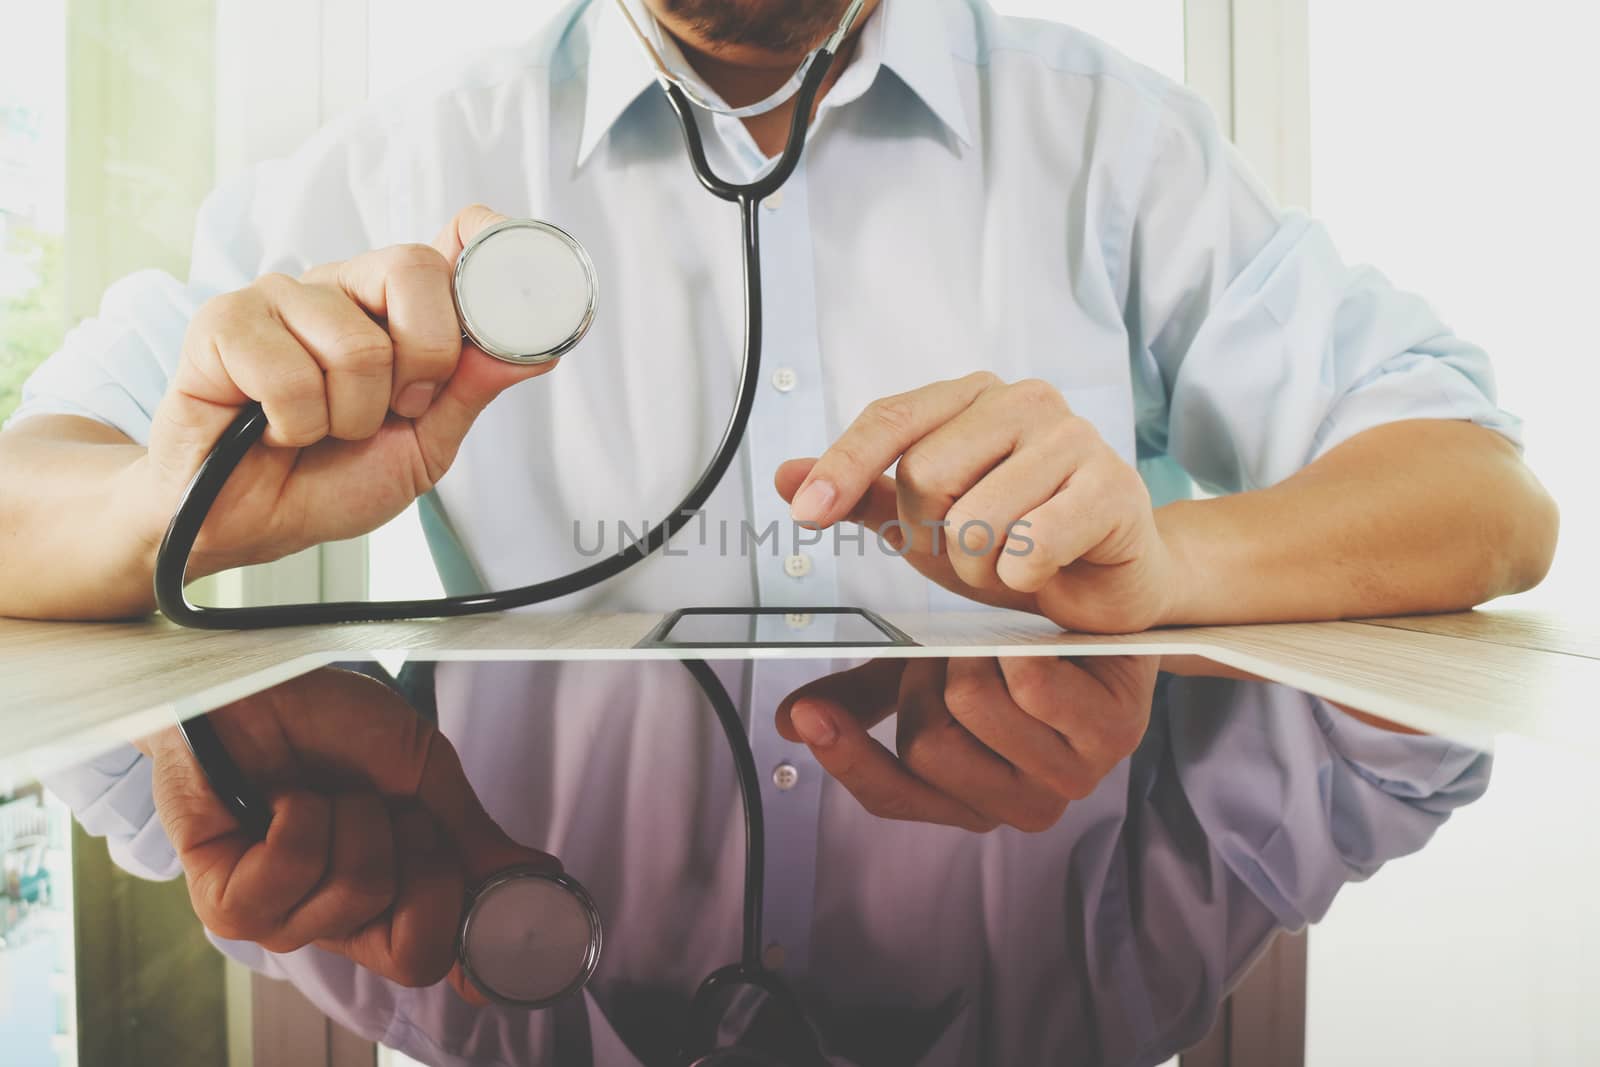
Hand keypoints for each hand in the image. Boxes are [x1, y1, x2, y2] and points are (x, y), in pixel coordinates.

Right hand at [139, 204, 556, 575]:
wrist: (251, 523)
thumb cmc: (331, 477)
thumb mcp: (426, 444)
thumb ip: (472, 389)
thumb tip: (537, 349)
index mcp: (396, 306)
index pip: (455, 238)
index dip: (491, 243)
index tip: (518, 288)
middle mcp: (343, 286)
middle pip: (414, 269)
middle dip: (422, 362)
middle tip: (395, 408)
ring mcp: (281, 296)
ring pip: (356, 344)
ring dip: (349, 416)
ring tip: (321, 427)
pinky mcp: (222, 322)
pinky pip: (288, 373)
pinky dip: (294, 424)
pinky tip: (273, 426)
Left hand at [139, 668, 557, 1003]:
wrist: (259, 680)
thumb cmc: (332, 723)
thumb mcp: (423, 771)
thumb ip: (470, 834)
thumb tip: (537, 877)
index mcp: (385, 902)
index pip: (433, 960)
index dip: (466, 937)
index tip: (489, 893)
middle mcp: (333, 924)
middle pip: (411, 948)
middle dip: (418, 856)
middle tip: (389, 809)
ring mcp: (277, 919)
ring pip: (357, 895)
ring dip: (355, 819)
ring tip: (327, 793)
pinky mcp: (226, 900)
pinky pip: (292, 872)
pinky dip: (302, 815)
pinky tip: (284, 799)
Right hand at [776, 656, 1156, 831]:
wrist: (1096, 617)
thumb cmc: (1009, 654)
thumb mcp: (924, 675)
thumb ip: (858, 701)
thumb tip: (790, 722)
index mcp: (970, 802)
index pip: (890, 796)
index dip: (846, 756)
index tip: (808, 716)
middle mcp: (1020, 808)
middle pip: (926, 744)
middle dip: (926, 679)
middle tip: (955, 653)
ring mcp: (1071, 778)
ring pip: (972, 705)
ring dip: (972, 654)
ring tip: (999, 646)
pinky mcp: (1114, 736)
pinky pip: (1032, 680)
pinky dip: (1019, 643)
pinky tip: (1037, 641)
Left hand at [778, 373, 1180, 633]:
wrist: (1112, 580)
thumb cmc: (1023, 541)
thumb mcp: (930, 524)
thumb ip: (865, 498)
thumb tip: (786, 476)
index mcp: (974, 399)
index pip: (891, 419)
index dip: (843, 466)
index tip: (806, 512)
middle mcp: (1024, 400)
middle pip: (924, 474)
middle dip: (934, 535)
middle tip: (974, 549)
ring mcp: (1073, 436)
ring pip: (974, 518)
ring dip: (980, 565)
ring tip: (1013, 562)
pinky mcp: (1112, 485)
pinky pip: (1029, 546)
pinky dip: (1024, 575)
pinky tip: (1048, 569)